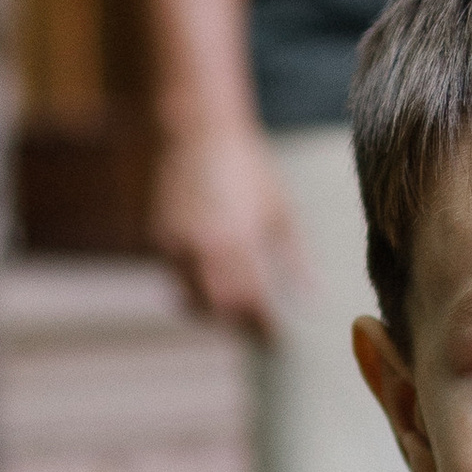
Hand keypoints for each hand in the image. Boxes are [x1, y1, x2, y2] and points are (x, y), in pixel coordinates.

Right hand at [151, 125, 304, 332]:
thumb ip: (296, 259)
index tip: (278, 341)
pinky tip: (212, 284)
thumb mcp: (280, 210)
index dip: (263, 327)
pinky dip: (193, 289)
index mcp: (236, 242)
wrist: (198, 131)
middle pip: (218, 309)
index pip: (250, 304)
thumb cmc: (248, 167)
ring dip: (214, 312)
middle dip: (239, 324)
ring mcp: (173, 244)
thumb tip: (314, 299)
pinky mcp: (157, 237)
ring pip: (191, 299)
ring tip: (237, 312)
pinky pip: (175, 279)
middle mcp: (201, 248)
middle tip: (259, 331)